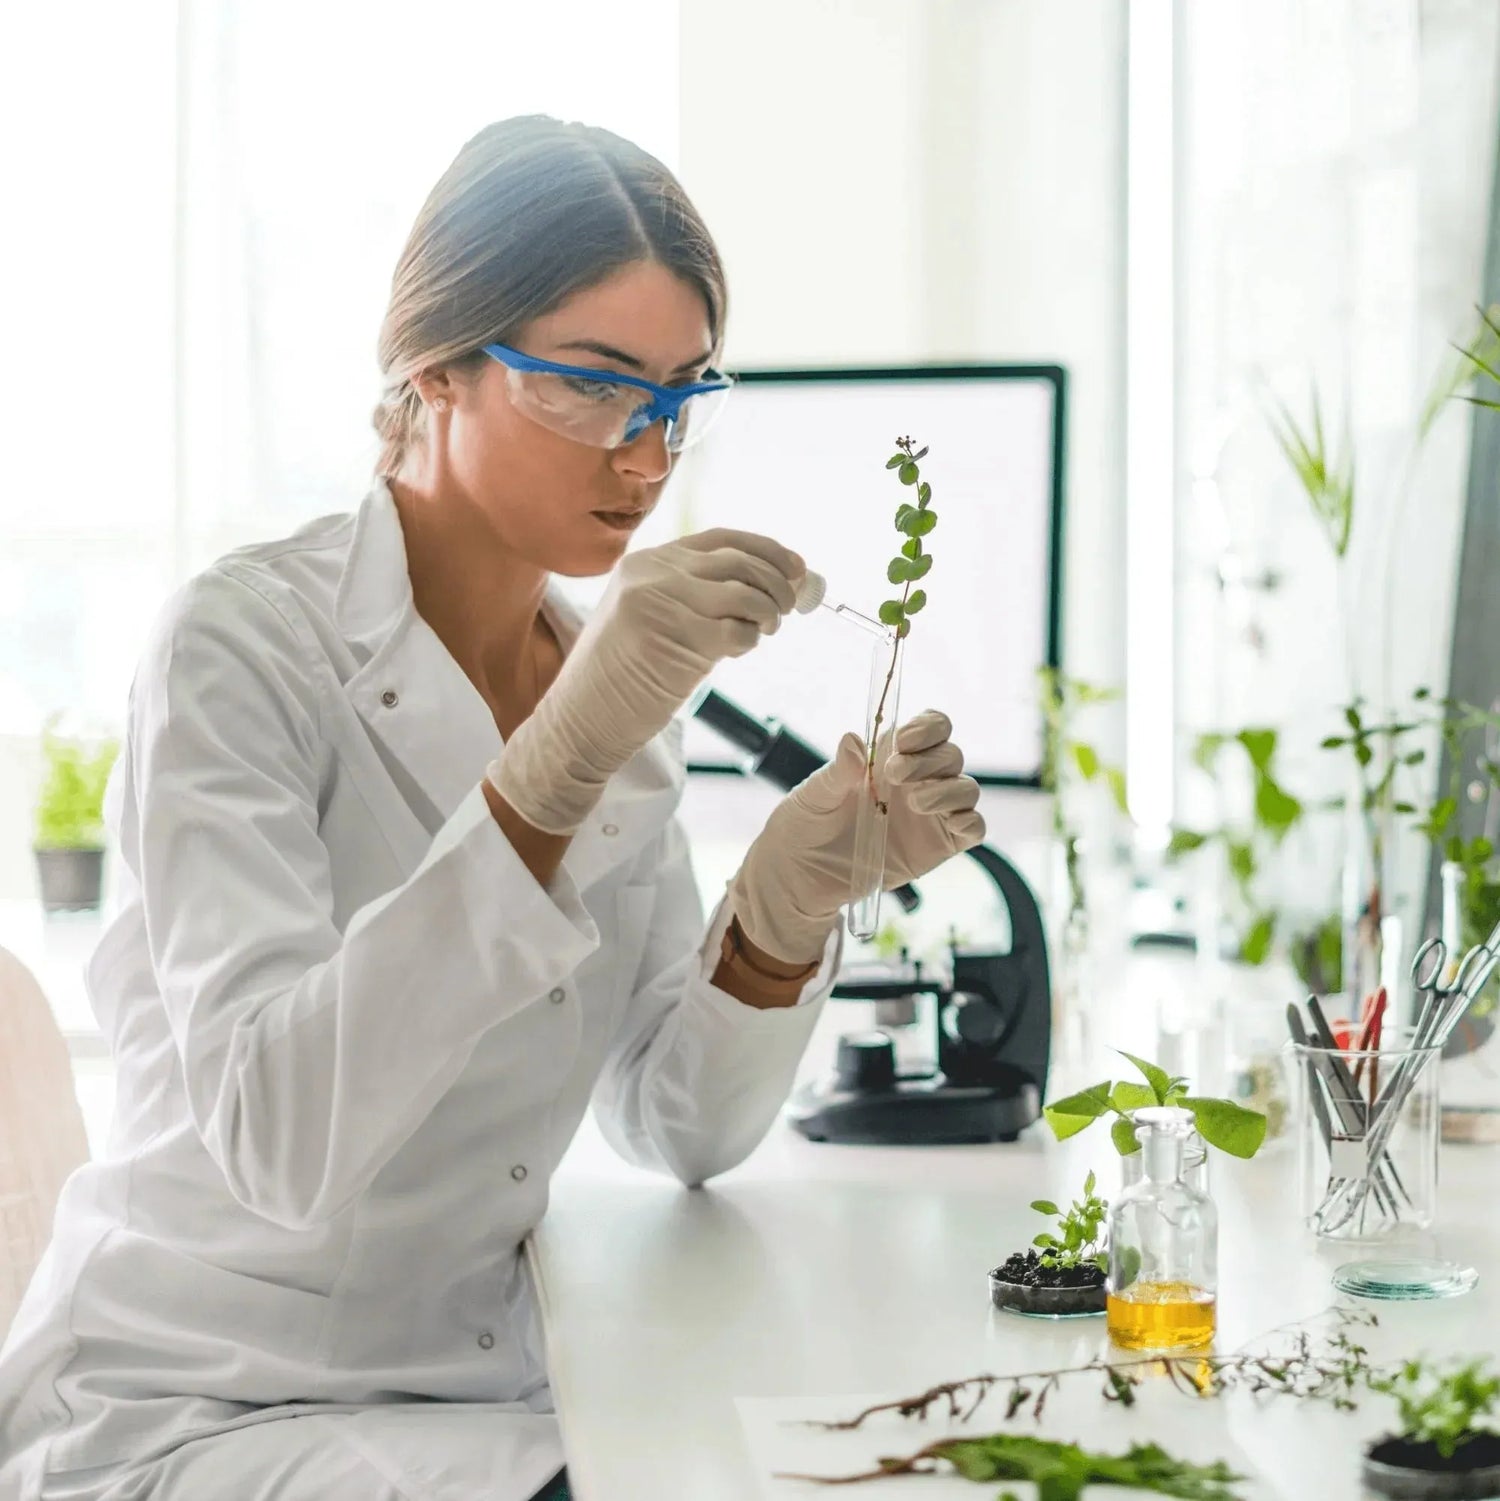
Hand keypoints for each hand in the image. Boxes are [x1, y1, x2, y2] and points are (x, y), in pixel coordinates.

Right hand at [489, 528, 802, 833]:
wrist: (582, 719)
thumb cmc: (622, 675)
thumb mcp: (653, 616)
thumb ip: (700, 595)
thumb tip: (778, 584)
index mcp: (648, 562)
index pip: (722, 539)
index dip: (767, 549)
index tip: (797, 567)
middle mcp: (654, 573)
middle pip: (740, 561)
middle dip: (779, 582)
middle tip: (789, 606)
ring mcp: (664, 603)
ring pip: (746, 593)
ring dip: (769, 612)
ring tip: (764, 630)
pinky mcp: (678, 639)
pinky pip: (737, 631)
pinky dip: (749, 640)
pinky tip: (736, 650)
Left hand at [726, 710, 984, 961]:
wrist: (800, 876)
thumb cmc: (805, 824)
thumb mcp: (813, 795)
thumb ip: (837, 771)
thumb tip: (852, 740)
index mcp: (890, 756)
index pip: (931, 727)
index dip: (928, 727)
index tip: (904, 740)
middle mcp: (918, 780)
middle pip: (951, 756)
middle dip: (929, 761)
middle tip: (894, 775)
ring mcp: (932, 813)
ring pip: (966, 789)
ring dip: (949, 790)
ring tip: (914, 803)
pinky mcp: (939, 846)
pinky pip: (972, 828)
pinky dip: (970, 822)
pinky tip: (950, 824)